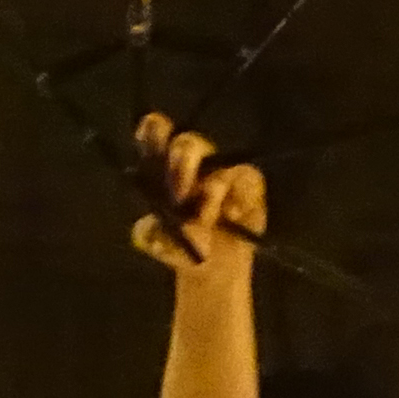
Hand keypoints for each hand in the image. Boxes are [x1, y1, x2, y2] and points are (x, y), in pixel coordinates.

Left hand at [128, 115, 261, 276]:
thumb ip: (152, 234)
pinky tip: (231, 215)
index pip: (156, 133)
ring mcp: (223, 170)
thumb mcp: (158, 244)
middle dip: (182, 163)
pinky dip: (237, 198)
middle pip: (188, 142)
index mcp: (164, 167)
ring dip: (210, 193)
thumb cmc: (181, 245)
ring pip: (218, 165)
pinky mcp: (248, 182)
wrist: (213, 267)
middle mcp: (194, 162)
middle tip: (179, 195)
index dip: (154, 130)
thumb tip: (167, 224)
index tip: (150, 145)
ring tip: (205, 221)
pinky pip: (246, 177)